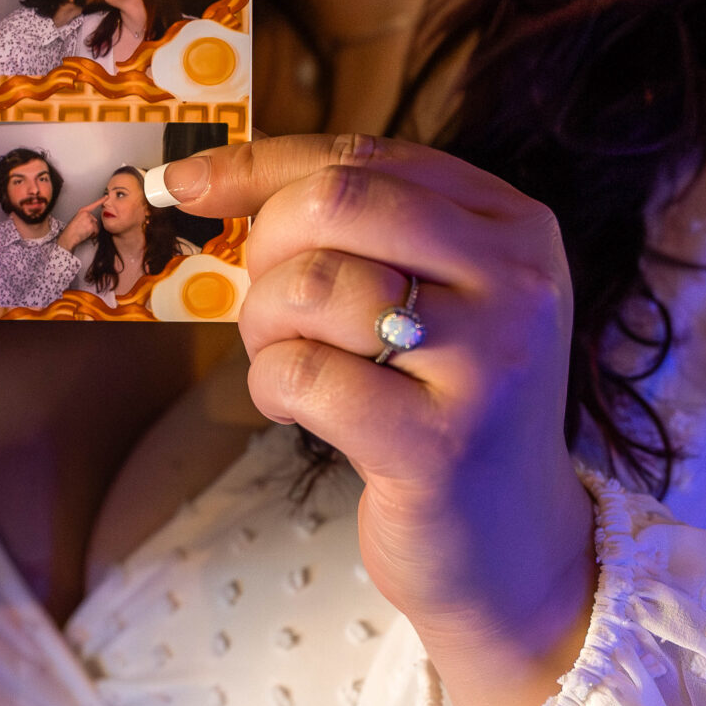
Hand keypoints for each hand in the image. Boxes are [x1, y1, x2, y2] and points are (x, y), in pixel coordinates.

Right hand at [58, 199, 103, 251]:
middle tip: (82, 229)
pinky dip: (92, 235)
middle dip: (90, 226)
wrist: (68, 237)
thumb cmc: (71, 230)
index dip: (101, 200)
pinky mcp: (92, 226)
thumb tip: (93, 221)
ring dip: (91, 231)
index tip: (106, 196)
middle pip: (94, 220)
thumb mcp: (77, 219)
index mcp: (82, 211)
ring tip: (82, 232)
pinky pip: (96, 232)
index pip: (93, 205)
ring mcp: (89, 219)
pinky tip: (85, 235)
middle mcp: (86, 214)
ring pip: (95, 227)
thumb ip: (85, 217)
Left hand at [159, 133, 594, 705]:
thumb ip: (343, 226)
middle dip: (267, 249)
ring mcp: (489, 362)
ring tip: (289, 362)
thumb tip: (196, 177)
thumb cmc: (442, 405)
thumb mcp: (424, 295)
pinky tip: (296, 410)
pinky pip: (303, 375)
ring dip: (266, 326)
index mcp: (512, 225)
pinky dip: (271, 388)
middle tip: (267, 306)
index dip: (262, 166)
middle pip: (337, 202)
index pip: (364, 156)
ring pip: (313, 285)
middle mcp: (517, 279)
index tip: (188, 186)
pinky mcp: (440, 443)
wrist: (512, 549)